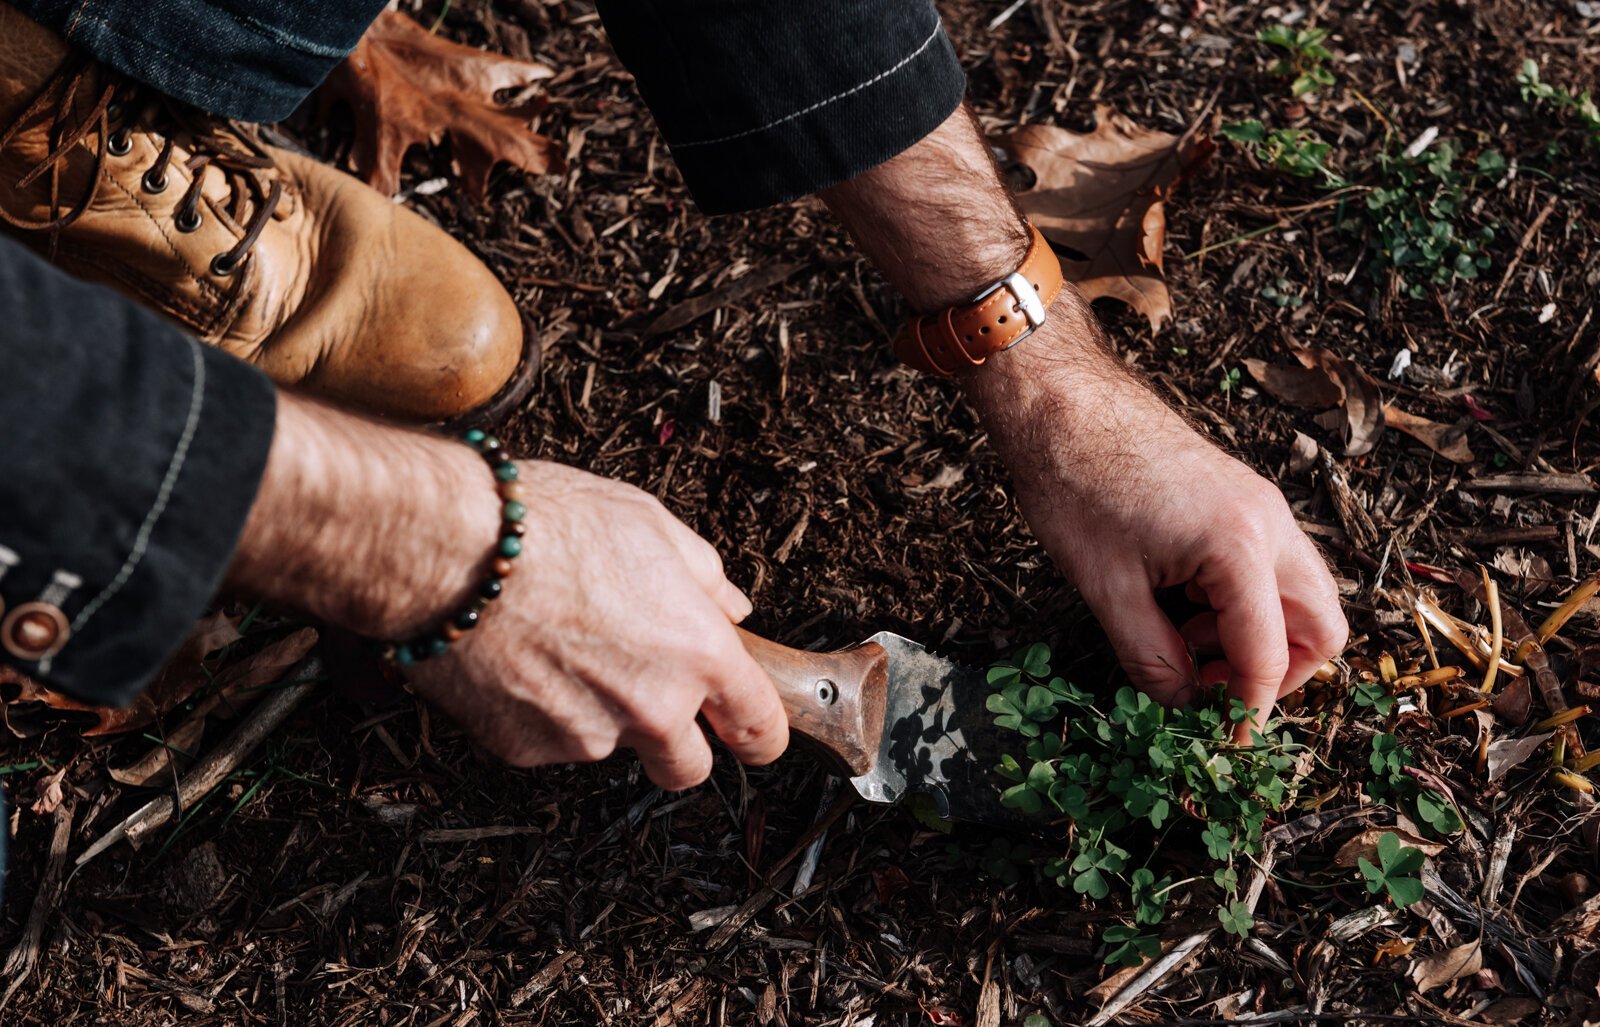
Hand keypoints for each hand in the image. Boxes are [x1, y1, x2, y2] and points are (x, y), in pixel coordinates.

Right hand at [406, 461, 787, 787]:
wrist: (446, 547)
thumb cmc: (547, 524)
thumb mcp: (649, 523)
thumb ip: (703, 576)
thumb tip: (729, 607)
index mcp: (698, 653)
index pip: (759, 727)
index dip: (759, 733)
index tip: (751, 732)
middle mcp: (652, 708)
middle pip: (688, 767)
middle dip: (679, 742)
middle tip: (649, 692)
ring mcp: (587, 736)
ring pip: (611, 745)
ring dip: (600, 712)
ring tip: (560, 643)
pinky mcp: (525, 749)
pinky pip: (550, 741)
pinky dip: (542, 712)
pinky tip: (521, 657)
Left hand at [964, 297, 1347, 730]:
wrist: (1060, 401)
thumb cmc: (1074, 483)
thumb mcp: (1105, 588)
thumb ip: (1151, 659)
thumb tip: (1179, 709)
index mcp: (1241, 546)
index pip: (1268, 657)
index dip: (1244, 712)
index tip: (1219, 745)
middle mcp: (1271, 523)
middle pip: (1320, 628)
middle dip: (1276, 676)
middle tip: (1211, 697)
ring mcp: (1262, 507)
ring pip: (1302, 597)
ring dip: (1258, 639)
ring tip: (1183, 647)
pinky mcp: (1243, 500)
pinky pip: (1270, 570)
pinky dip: (1243, 604)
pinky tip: (1181, 608)